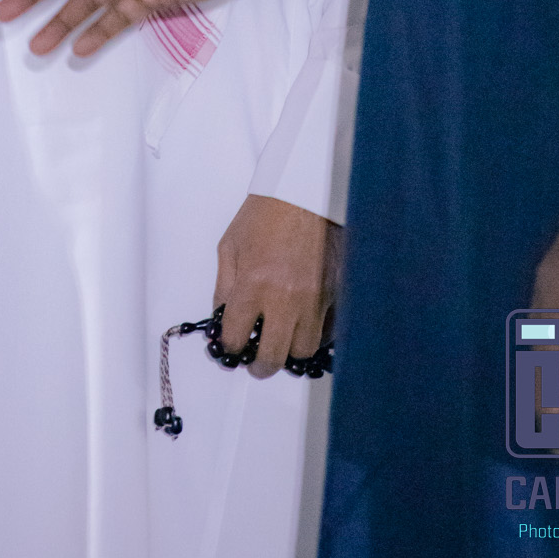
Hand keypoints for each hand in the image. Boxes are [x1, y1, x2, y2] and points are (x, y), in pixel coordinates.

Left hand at [217, 196, 343, 378]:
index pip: (236, 337)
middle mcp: (284, 298)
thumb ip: (224, 287)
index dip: (229, 349)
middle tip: (255, 361)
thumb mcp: (230, 246)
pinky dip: (316, 337)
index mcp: (253, 285)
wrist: (303, 191)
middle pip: (272, 357)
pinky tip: (304, 326)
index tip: (231, 348)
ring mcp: (314, 299)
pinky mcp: (336, 293)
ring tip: (282, 342)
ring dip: (289, 352)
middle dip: (259, 366)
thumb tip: (222, 319)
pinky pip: (328, 332)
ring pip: (302, 351)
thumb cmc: (264, 214)